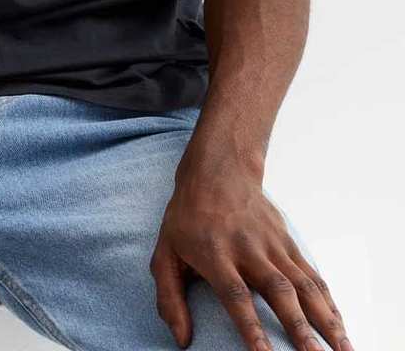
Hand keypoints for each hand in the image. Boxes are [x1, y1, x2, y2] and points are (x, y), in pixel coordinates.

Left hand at [149, 163, 352, 350]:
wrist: (218, 170)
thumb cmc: (187, 217)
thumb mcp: (164, 251)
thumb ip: (168, 297)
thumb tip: (182, 340)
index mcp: (214, 253)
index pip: (235, 294)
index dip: (250, 326)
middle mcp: (247, 248)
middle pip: (277, 290)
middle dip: (299, 328)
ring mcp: (272, 244)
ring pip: (303, 284)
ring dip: (326, 320)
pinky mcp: (288, 242)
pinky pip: (312, 276)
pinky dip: (329, 303)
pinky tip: (340, 328)